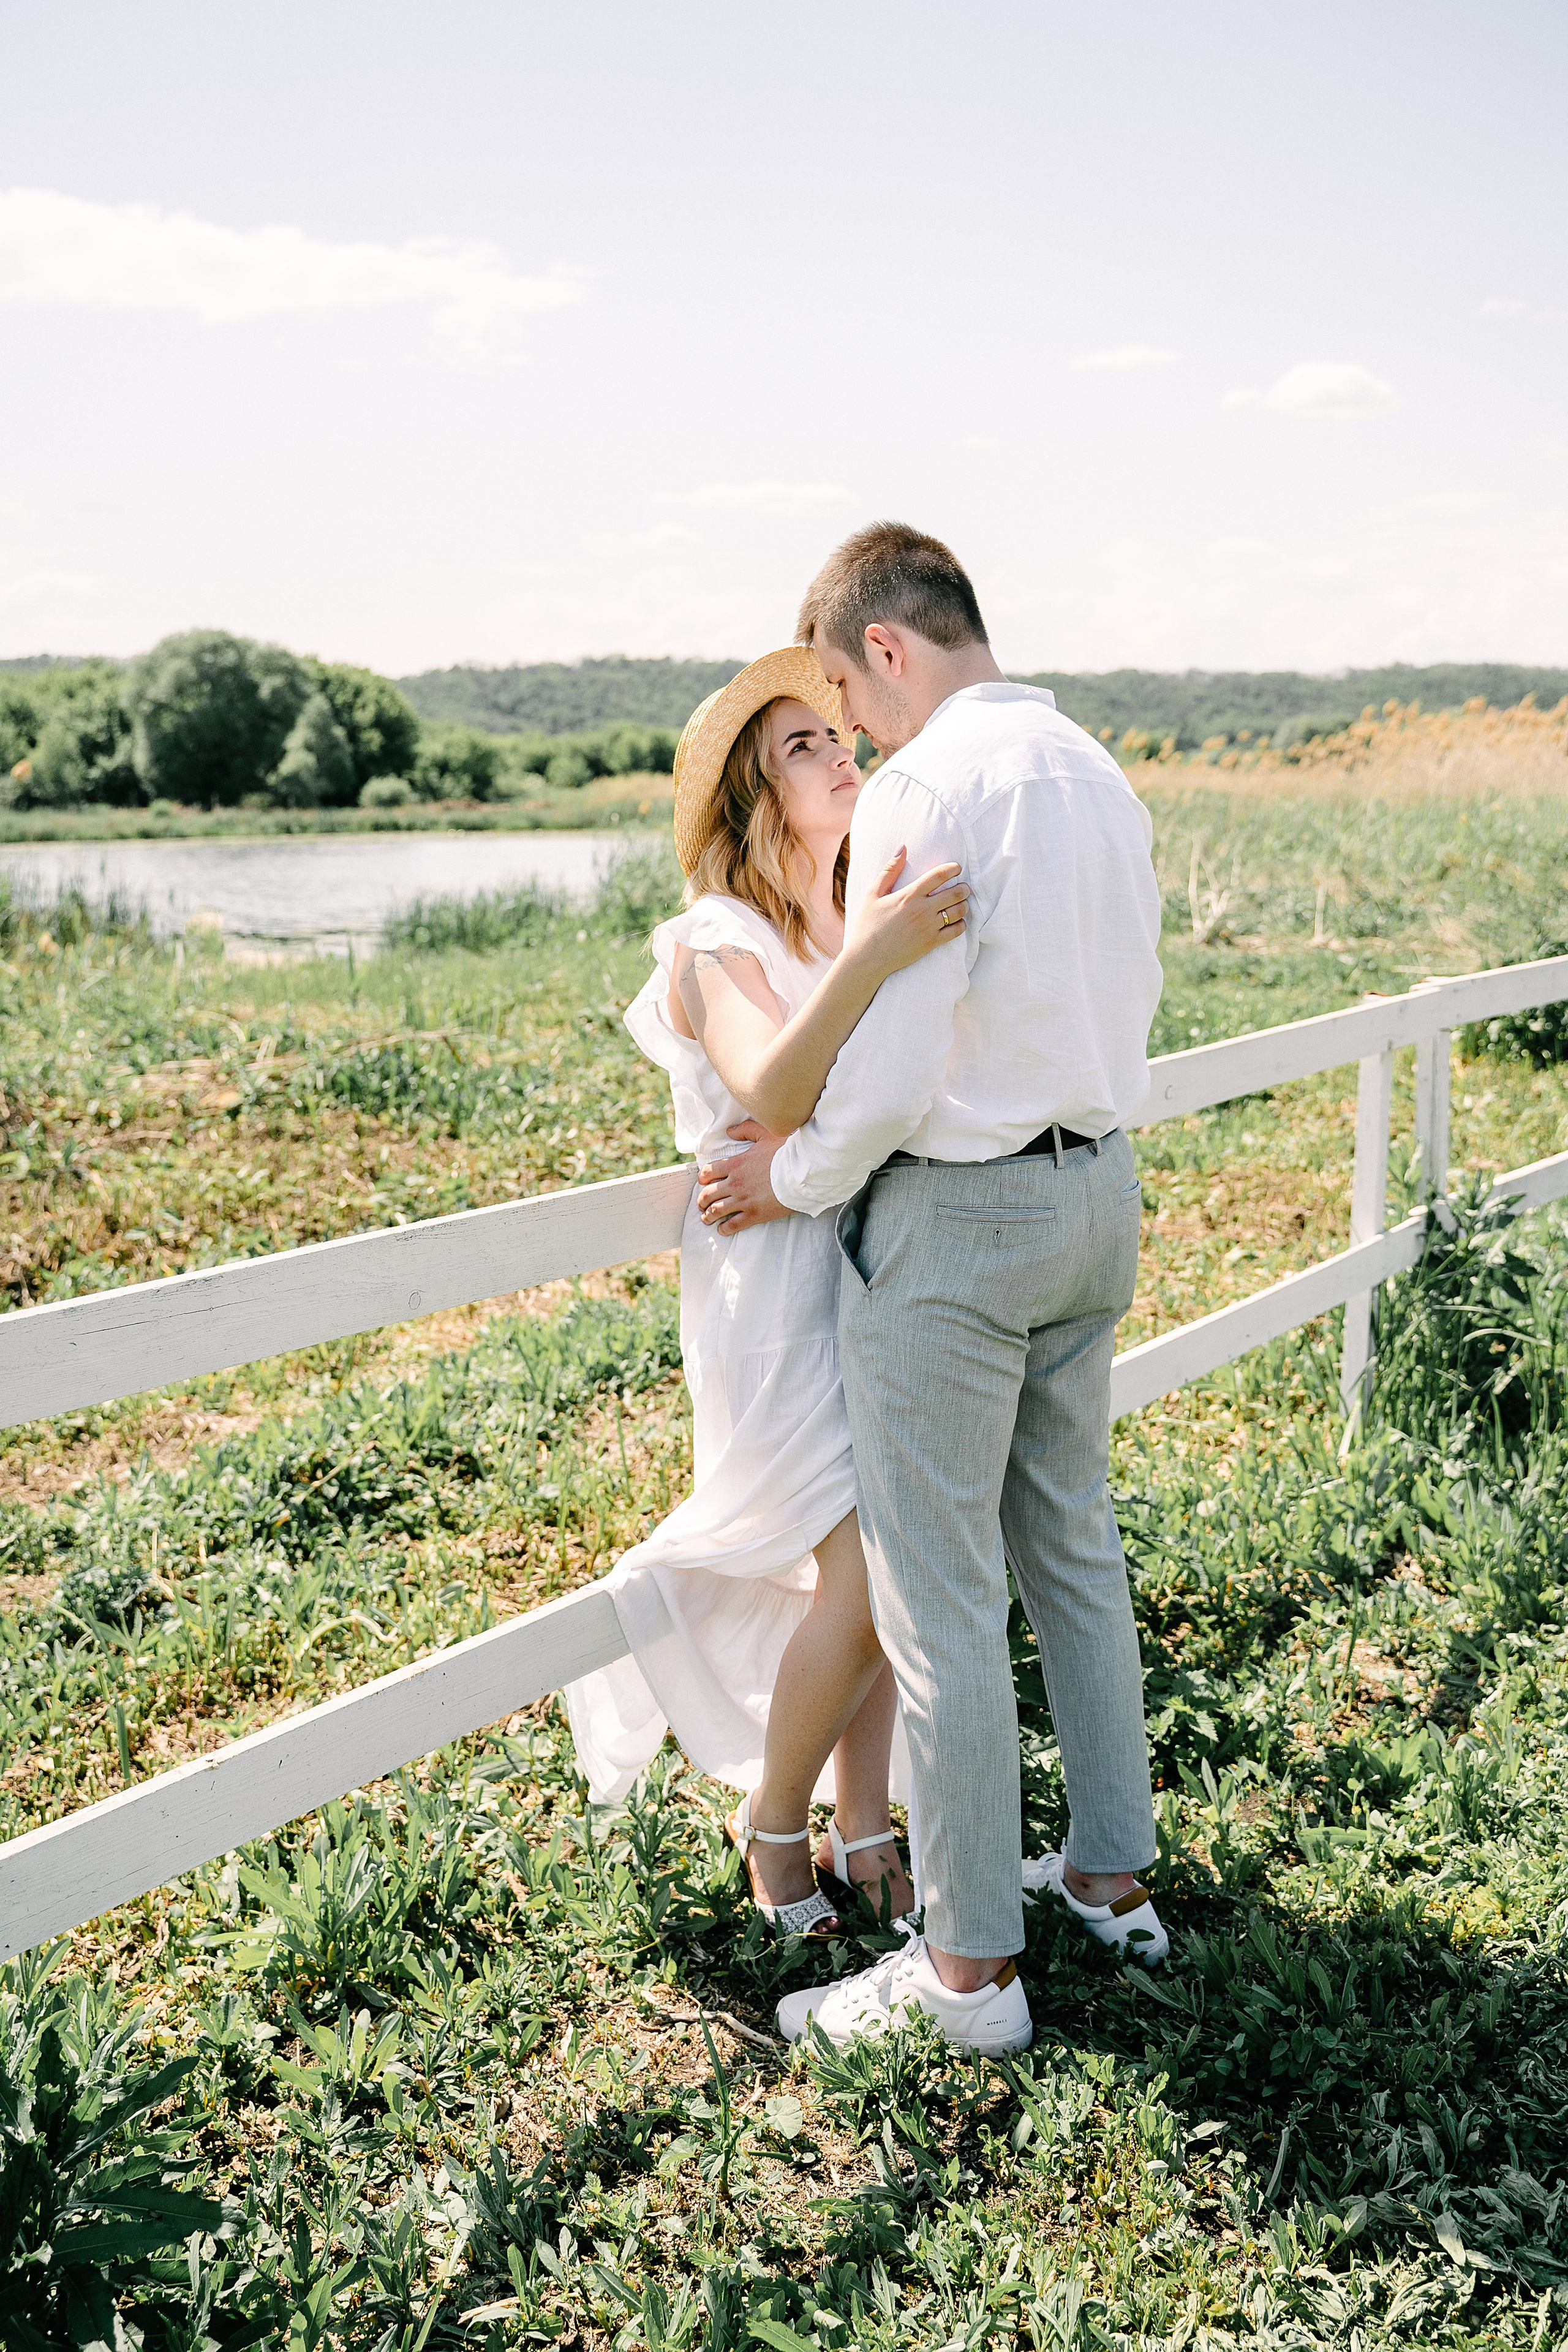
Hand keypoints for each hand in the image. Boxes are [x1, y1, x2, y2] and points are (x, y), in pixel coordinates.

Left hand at [696, 1121, 793, 1235]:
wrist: (802, 1172)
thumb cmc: (786, 1152)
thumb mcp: (765, 1134)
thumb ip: (746, 1130)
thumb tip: (730, 1130)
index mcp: (735, 1164)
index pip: (709, 1172)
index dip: (703, 1178)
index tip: (703, 1182)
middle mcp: (735, 1183)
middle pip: (709, 1194)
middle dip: (702, 1200)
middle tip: (701, 1204)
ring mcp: (743, 1200)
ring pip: (717, 1211)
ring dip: (708, 1215)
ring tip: (707, 1218)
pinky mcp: (755, 1214)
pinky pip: (733, 1224)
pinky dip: (724, 1228)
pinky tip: (722, 1229)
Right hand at [842, 849, 968, 981]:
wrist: (867, 957)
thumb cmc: (868, 924)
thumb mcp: (874, 893)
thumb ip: (890, 870)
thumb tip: (903, 847)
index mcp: (909, 895)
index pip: (938, 876)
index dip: (952, 869)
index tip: (957, 868)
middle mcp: (922, 910)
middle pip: (954, 893)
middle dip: (964, 888)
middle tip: (964, 887)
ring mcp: (928, 927)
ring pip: (958, 912)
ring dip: (964, 905)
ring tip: (962, 903)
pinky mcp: (931, 943)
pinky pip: (956, 931)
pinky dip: (962, 924)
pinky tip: (958, 921)